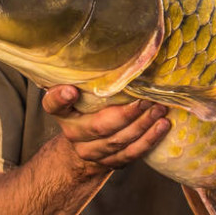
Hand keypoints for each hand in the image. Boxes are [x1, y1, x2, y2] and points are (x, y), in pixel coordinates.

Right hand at [41, 85, 169, 168]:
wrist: (88, 143)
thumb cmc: (90, 107)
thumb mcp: (84, 91)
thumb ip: (91, 78)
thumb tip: (120, 51)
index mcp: (63, 112)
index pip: (53, 105)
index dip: (60, 98)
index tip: (71, 90)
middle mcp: (73, 133)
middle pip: (99, 126)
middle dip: (127, 113)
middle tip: (147, 99)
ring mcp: (91, 151)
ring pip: (118, 141)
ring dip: (143, 125)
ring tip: (159, 109)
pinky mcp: (110, 162)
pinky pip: (131, 154)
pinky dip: (149, 140)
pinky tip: (162, 126)